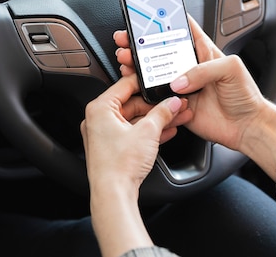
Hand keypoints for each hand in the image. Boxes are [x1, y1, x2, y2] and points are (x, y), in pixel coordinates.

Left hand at [81, 73, 189, 256]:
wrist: (113, 195)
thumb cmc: (119, 165)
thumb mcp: (148, 132)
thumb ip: (163, 112)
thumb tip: (172, 102)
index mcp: (100, 108)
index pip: (125, 85)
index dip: (147, 83)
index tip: (161, 82)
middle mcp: (98, 119)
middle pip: (132, 103)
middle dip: (157, 105)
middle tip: (175, 103)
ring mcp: (104, 135)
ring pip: (135, 120)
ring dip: (157, 119)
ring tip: (177, 116)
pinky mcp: (112, 148)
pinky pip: (133, 133)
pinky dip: (149, 132)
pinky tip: (168, 130)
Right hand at [114, 17, 262, 151]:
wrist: (247, 126)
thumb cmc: (246, 95)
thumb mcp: (231, 69)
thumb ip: (203, 69)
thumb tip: (179, 80)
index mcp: (203, 52)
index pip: (181, 31)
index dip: (164, 22)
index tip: (147, 17)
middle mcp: (190, 68)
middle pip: (160, 51)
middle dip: (141, 44)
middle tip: (127, 41)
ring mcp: (182, 86)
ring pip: (154, 73)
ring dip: (138, 67)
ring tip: (126, 61)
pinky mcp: (177, 105)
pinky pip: (157, 98)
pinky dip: (144, 93)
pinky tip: (136, 87)